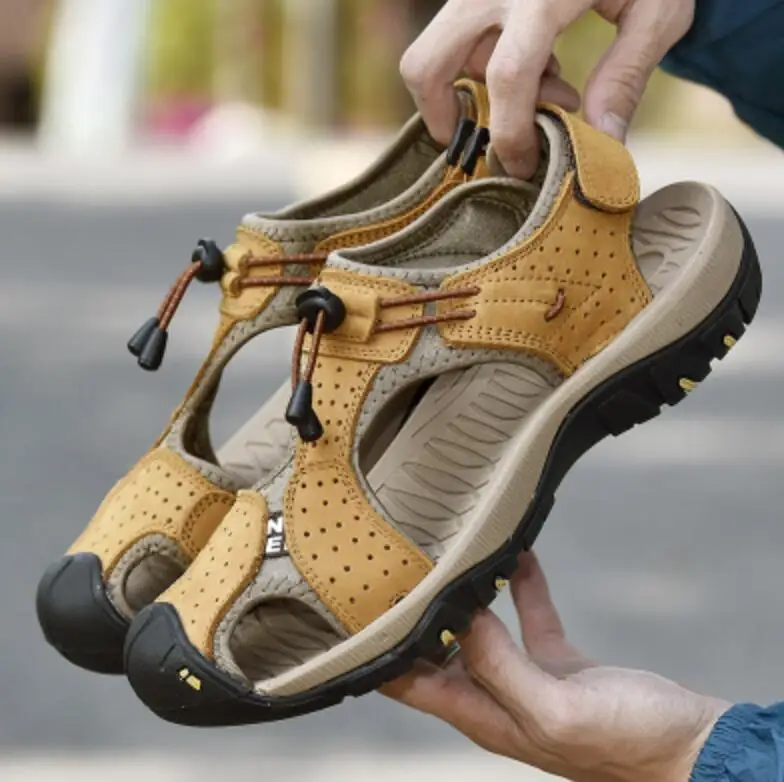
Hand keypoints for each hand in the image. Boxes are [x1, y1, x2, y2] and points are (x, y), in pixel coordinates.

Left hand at [384, 552, 728, 781]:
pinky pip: (530, 615)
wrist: (692, 749)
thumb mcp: (556, 709)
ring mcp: (529, 679)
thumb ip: (502, 668)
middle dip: (413, 616)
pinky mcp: (561, 663)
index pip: (408, 682)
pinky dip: (521, 584)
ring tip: (448, 555)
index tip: (355, 613)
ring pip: (481, 628)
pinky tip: (518, 553)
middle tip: (394, 568)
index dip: (377, 653)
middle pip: (435, 652)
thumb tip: (459, 618)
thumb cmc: (628, 744)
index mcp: (484, 716)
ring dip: (465, 594)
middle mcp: (497, 697)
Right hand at [400, 0, 694, 177]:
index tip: (525, 165)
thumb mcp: (659, 11)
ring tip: (548, 86)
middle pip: (427, 62)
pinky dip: (486, 61)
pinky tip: (541, 62)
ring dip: (481, 87)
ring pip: (442, 52)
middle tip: (479, 145)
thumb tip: (603, 143)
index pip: (507, 75)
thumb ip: (626, 76)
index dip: (510, 133)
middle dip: (441, 116)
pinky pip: (458, 34)